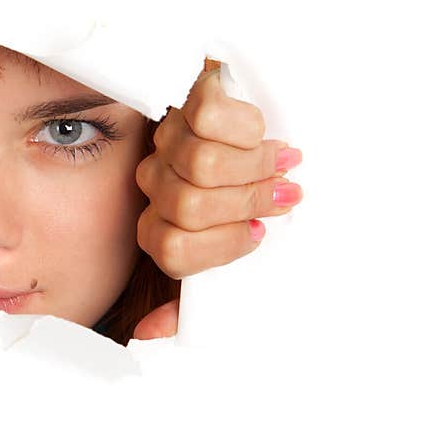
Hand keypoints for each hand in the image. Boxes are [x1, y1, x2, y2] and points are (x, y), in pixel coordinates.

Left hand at [132, 62, 302, 338]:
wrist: (247, 131)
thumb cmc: (235, 201)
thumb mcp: (220, 251)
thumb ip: (184, 300)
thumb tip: (147, 333)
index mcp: (159, 226)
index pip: (174, 251)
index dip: (224, 246)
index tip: (261, 232)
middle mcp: (154, 184)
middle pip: (191, 207)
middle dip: (248, 203)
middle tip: (283, 193)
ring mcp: (166, 139)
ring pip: (201, 164)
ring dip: (254, 166)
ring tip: (281, 162)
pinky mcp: (187, 98)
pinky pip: (208, 117)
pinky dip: (246, 128)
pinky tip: (262, 132)